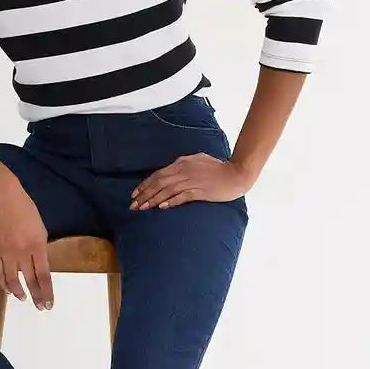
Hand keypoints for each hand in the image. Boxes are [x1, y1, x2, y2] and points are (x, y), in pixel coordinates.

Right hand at [0, 176, 54, 309]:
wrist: (4, 196)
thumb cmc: (26, 210)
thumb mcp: (41, 229)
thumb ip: (40, 249)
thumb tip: (39, 266)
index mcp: (38, 245)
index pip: (44, 275)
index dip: (47, 292)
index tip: (49, 303)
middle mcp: (22, 252)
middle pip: (30, 281)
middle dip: (36, 296)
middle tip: (40, 307)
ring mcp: (6, 252)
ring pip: (11, 279)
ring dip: (18, 292)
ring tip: (23, 298)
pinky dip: (3, 283)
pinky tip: (7, 289)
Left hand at [129, 155, 258, 210]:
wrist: (236, 174)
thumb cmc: (218, 168)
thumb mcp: (198, 160)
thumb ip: (184, 165)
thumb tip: (171, 172)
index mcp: (182, 163)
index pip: (158, 174)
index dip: (145, 184)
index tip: (135, 194)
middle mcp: (184, 171)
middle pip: (159, 183)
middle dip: (144, 194)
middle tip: (133, 205)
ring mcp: (192, 181)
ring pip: (167, 190)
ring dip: (153, 199)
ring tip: (142, 208)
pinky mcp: (200, 191)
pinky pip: (182, 196)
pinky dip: (171, 201)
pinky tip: (161, 207)